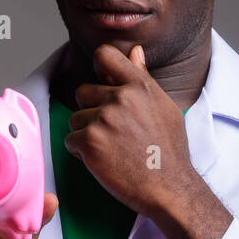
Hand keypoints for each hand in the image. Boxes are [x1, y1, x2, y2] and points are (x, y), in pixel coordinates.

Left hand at [65, 43, 200, 220]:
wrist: (168, 187)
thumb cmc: (168, 150)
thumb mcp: (163, 107)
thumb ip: (143, 78)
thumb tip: (135, 51)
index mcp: (139, 86)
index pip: (105, 55)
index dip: (99, 69)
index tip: (102, 83)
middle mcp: (120, 98)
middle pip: (83, 92)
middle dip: (90, 110)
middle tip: (112, 132)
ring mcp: (103, 119)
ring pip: (75, 118)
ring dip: (85, 133)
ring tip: (110, 148)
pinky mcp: (89, 141)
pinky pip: (70, 139)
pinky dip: (80, 152)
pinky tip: (102, 159)